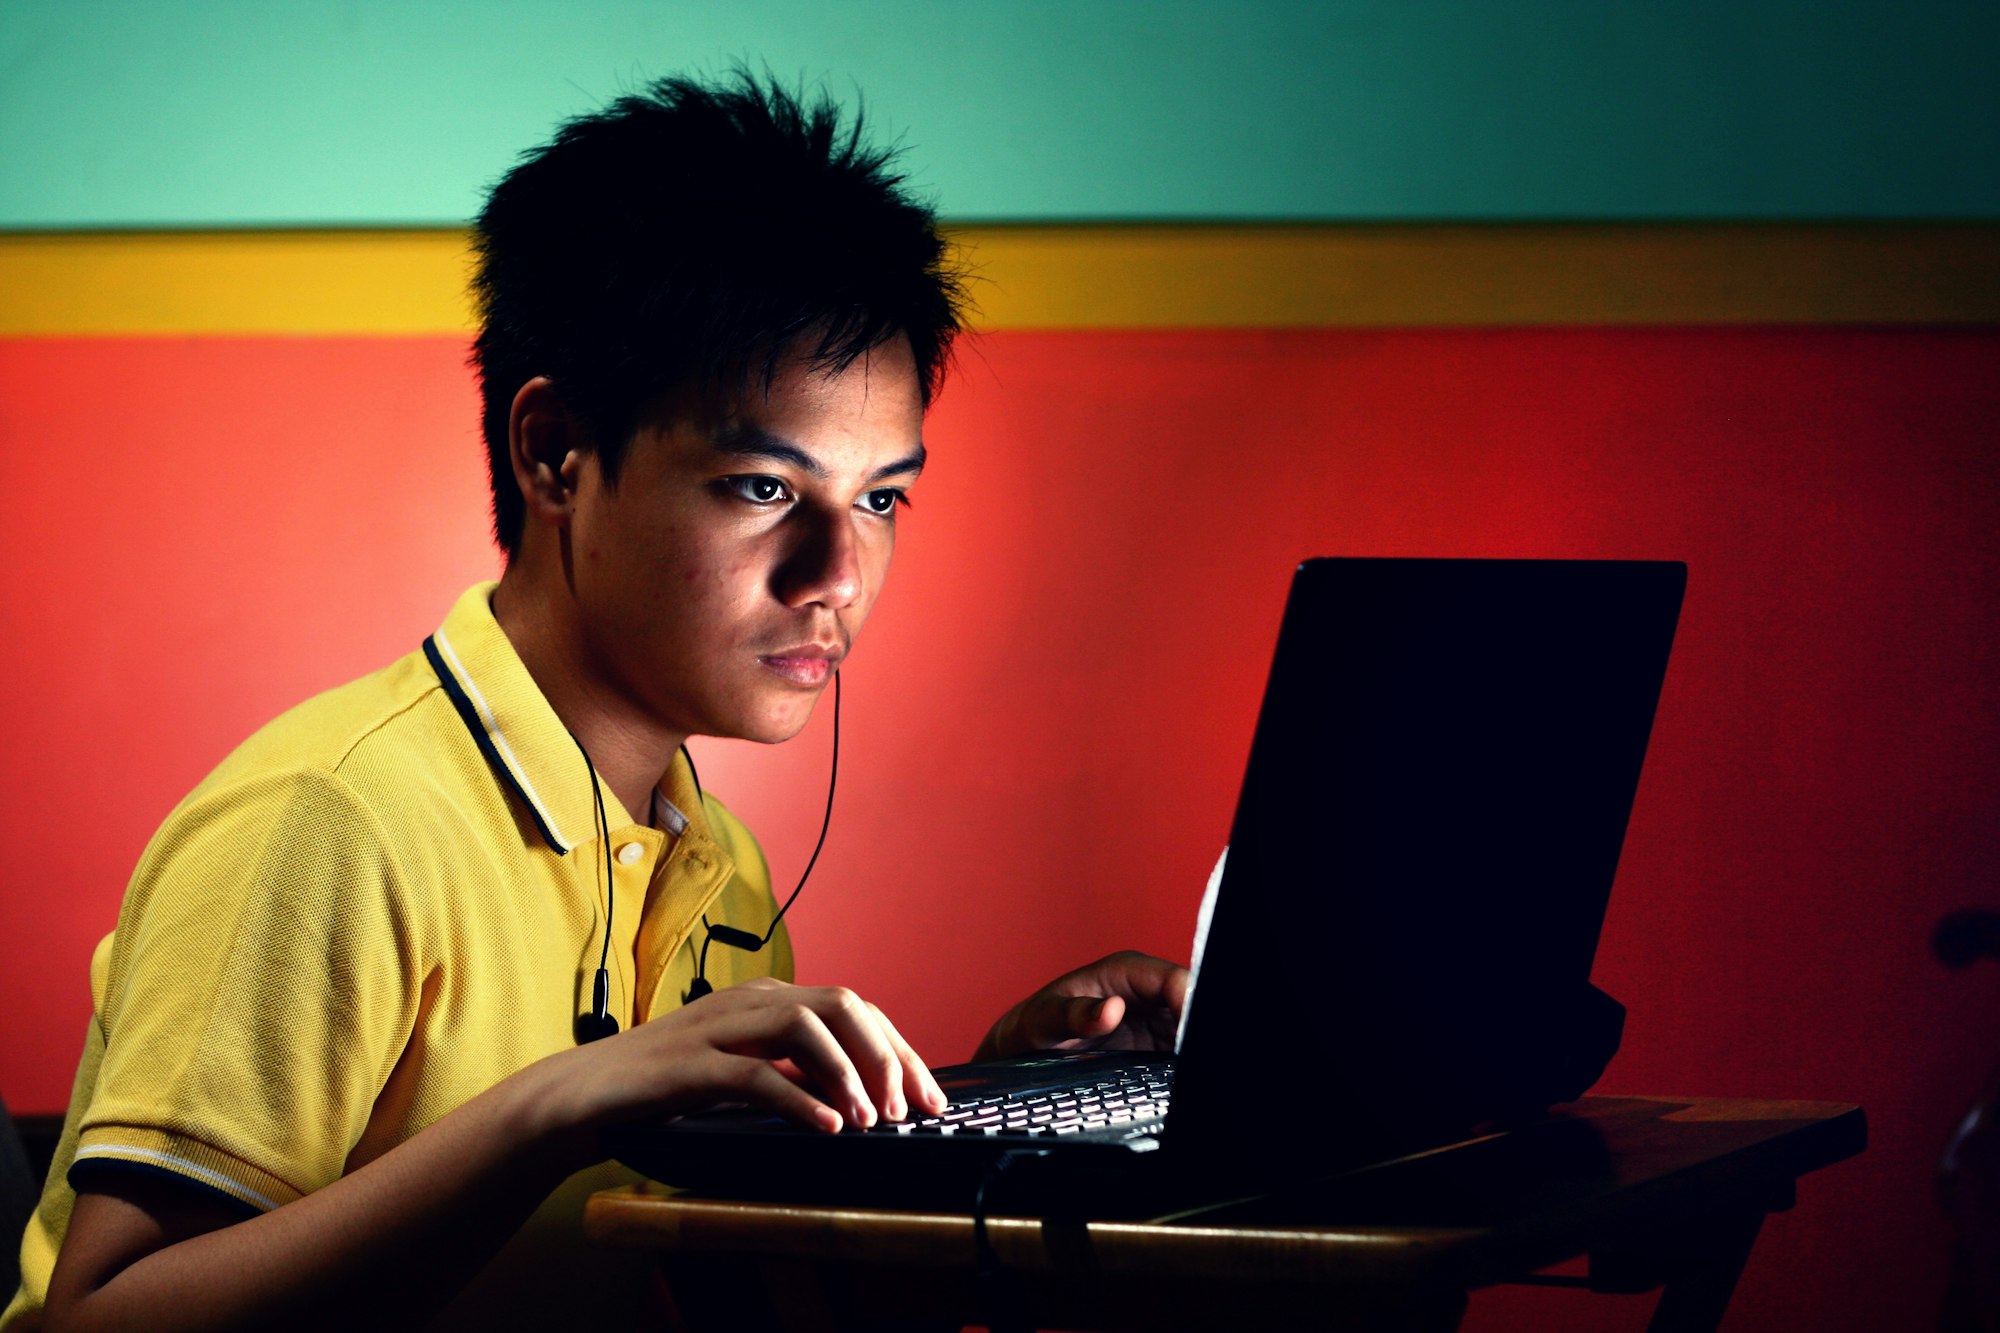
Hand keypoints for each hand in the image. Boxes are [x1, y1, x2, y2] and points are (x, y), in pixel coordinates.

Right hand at [542, 978, 946, 1163]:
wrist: (582, 1095)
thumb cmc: (664, 1088)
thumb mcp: (743, 1071)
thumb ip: (794, 1071)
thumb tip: (859, 1095)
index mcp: (766, 998)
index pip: (854, 1008)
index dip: (898, 1049)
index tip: (929, 1095)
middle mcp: (749, 1001)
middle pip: (841, 1006)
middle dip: (886, 1055)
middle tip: (908, 1109)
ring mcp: (719, 1028)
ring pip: (806, 1027)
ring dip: (849, 1073)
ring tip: (873, 1119)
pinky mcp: (690, 1064)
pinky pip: (757, 1074)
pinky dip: (800, 1100)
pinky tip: (827, 1126)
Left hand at [974, 950, 1188, 1061]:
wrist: (1025, 1048)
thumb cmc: (1033, 1025)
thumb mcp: (1045, 1020)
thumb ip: (1075, 1014)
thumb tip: (1112, 1009)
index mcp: (1126, 971)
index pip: (1174, 980)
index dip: (1190, 1005)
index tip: (1188, 1041)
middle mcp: (1146, 992)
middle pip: (1190, 1005)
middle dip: (1195, 1031)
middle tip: (1188, 1063)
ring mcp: (1154, 1020)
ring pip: (1188, 1031)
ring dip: (1190, 1051)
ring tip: (1180, 1077)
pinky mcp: (1155, 1045)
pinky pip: (1180, 1054)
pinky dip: (1182, 1067)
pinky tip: (1176, 1083)